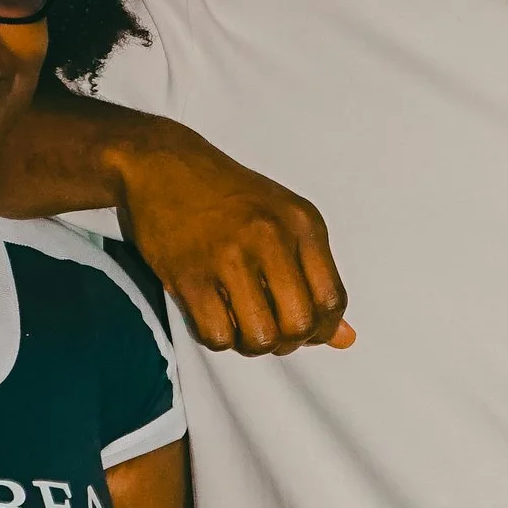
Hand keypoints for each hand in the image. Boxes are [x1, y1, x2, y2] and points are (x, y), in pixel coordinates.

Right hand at [113, 123, 352, 354]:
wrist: (163, 164)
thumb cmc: (229, 194)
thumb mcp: (285, 220)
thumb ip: (315, 277)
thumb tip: (345, 340)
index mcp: (302, 223)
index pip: (332, 300)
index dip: (322, 329)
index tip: (304, 328)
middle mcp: (271, 237)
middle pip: (299, 325)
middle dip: (287, 342)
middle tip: (270, 329)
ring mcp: (228, 256)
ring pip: (260, 338)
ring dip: (252, 344)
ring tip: (241, 323)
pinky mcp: (189, 274)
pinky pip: (216, 335)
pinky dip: (218, 338)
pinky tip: (214, 315)